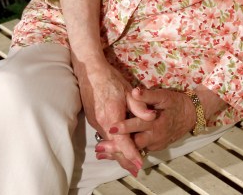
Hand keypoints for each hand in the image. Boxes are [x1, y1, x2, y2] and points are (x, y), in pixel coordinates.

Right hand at [75, 60, 144, 174]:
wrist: (89, 71)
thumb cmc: (110, 79)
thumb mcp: (128, 91)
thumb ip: (139, 106)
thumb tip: (152, 117)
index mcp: (112, 116)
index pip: (123, 141)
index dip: (131, 154)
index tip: (139, 164)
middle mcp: (101, 122)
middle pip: (114, 147)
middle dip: (124, 160)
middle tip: (135, 170)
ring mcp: (95, 121)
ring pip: (108, 143)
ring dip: (117, 153)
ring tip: (128, 164)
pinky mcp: (92, 119)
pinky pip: (103, 136)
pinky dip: (111, 144)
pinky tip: (117, 149)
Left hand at [99, 87, 194, 154]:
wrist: (190, 115)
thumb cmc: (175, 103)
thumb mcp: (164, 96)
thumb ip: (148, 95)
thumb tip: (134, 92)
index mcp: (157, 124)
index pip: (138, 125)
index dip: (125, 127)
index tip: (111, 128)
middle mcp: (155, 137)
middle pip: (134, 144)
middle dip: (117, 148)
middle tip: (99, 149)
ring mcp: (155, 144)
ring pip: (135, 150)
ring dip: (119, 152)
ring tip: (101, 153)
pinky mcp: (154, 147)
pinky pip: (139, 150)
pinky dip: (126, 153)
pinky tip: (112, 153)